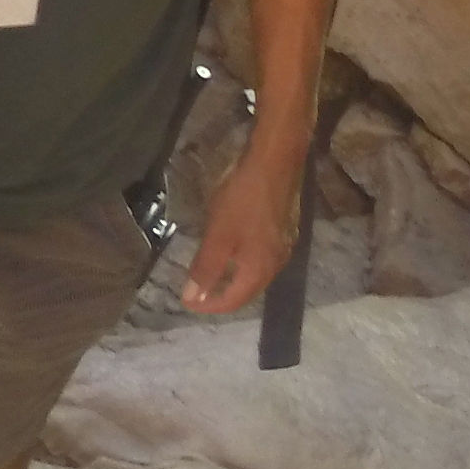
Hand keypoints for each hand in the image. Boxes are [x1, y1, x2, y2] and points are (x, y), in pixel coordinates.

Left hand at [177, 136, 305, 313]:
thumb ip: (206, 267)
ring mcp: (283, 247)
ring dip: (232, 279)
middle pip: (247, 291)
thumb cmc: (243, 199)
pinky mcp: (283, 230)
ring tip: (211, 275)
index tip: (186, 302)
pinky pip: (259, 258)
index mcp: (260, 270)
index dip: (208, 305)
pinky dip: (241, 263)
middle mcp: (276, 265)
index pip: (233, 301)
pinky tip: (231, 252)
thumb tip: (192, 297)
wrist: (275, 163)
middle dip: (221, 296)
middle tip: (197, 292)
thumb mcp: (218, 234)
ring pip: (254, 275)